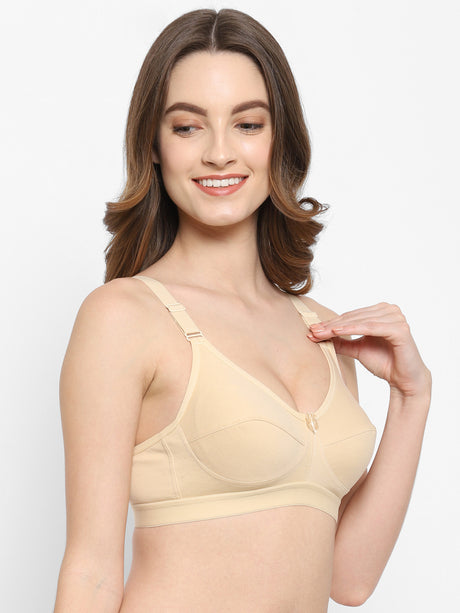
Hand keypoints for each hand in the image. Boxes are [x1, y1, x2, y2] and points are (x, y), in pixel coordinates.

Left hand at [307, 302, 430, 398]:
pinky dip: (354, 329)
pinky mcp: (400, 329)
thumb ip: (341, 341)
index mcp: (381, 311)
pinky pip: (371, 327)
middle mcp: (390, 310)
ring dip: (339, 326)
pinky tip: (337, 331)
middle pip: (354, 317)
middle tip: (312, 331)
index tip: (312, 329)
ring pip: (360, 321)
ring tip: (320, 332)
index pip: (351, 316)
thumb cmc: (384, 362)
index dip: (330, 323)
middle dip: (331, 325)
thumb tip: (317, 335)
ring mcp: (397, 318)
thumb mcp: (358, 349)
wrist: (404, 380)